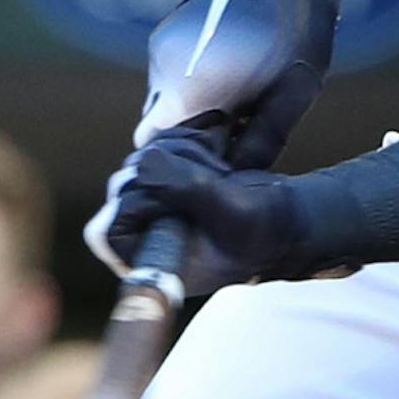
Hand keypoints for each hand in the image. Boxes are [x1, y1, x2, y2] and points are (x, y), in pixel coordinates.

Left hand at [98, 127, 309, 293]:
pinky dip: (187, 138)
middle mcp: (147, 236)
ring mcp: (155, 206)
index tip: (182, 193)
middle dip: (171, 168)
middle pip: (125, 186)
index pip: (110, 231)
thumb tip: (143, 167)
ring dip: (183, 149)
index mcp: (157, 261)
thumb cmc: (267, 228)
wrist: (287, 215)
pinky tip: (218, 145)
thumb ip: (188, 191)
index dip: (139, 203)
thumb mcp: (233, 212)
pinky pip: (157, 146)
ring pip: (141, 160)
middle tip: (215, 175)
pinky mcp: (167, 181)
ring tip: (221, 166)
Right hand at [135, 0, 359, 163]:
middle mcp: (163, 67)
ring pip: (167, 97)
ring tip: (239, 101)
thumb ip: (260, 141)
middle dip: (189, 136)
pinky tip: (232, 73)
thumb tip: (236, 177)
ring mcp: (162, 44)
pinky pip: (173, 71)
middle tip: (232, 135)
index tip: (208, 164)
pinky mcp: (169, 28)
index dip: (178, 161)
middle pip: (161, 122)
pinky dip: (194, 81)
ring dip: (194, 106)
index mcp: (187, 88)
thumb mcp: (290, 96)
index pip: (154, 144)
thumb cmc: (295, 33)